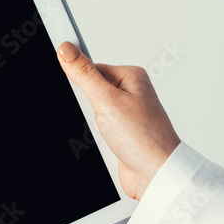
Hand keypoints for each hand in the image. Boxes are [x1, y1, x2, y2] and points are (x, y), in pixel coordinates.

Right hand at [57, 42, 180, 199]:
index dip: (83, 84)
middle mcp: (132, 92)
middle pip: (91, 91)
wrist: (157, 175)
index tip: (85, 97)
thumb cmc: (144, 138)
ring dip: (94, 125)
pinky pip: (99, 128)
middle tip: (102, 119)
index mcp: (131, 76)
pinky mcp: (123, 131)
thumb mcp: (107, 101)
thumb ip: (84, 74)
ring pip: (93, 111)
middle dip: (88, 108)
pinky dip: (98, 136)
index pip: (92, 68)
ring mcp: (127, 112)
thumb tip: (66, 48)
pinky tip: (108, 142)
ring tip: (110, 134)